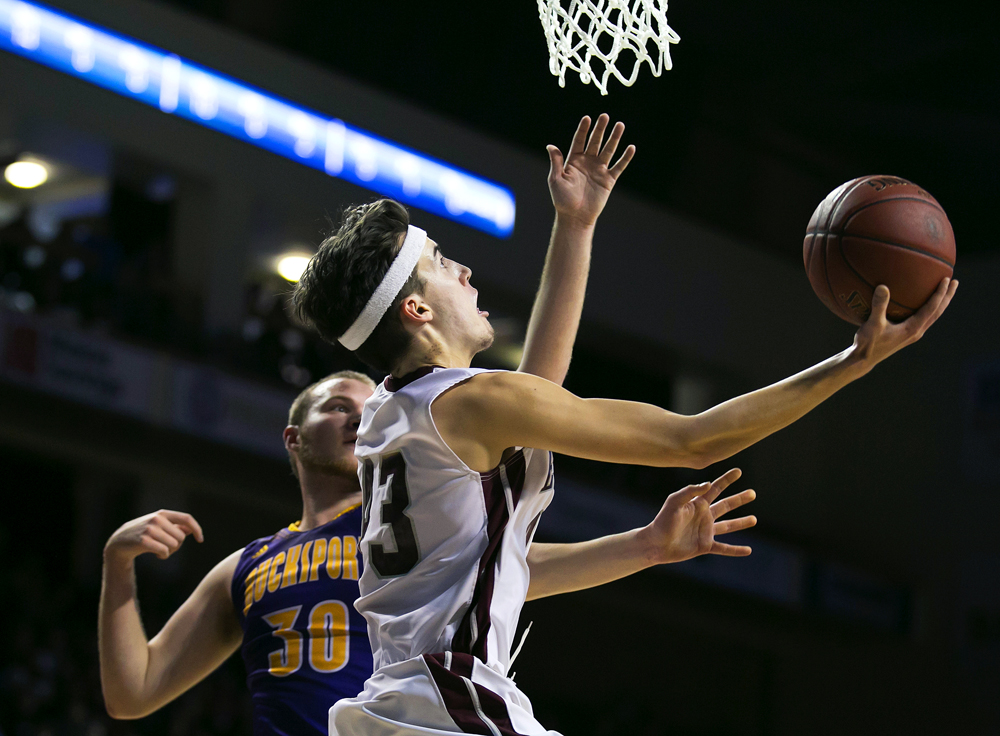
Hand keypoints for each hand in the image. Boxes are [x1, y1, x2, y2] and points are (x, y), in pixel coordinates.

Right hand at [104, 510, 203, 563]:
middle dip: (177, 546)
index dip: (197, 529)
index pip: (186, 518)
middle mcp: (157, 519)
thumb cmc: (144, 534)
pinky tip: (156, 555)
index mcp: (163, 513)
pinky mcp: (144, 540)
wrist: (119, 542)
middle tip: (167, 548)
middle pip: (181, 537)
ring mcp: (150, 529)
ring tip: (160, 550)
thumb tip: (191, 530)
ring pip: (174, 545)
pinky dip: (163, 556)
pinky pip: (164, 552)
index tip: (200, 540)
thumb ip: (175, 527)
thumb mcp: (159, 527)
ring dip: (169, 552)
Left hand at [547, 113, 635, 228]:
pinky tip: (631, 147)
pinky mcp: (608, 180)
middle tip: (605, 116)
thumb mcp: (556, 179)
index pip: (579, 141)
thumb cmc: (562, 200)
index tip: (587, 118)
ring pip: (608, 150)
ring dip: (614, 138)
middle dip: (600, 129)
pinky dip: (625, 158)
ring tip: (620, 125)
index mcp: (574, 161)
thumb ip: (556, 162)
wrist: (575, 217)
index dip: (583, 130)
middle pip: (595, 142)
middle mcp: (587, 163)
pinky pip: (618, 166)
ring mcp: (599, 170)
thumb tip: (550, 146)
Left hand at [639, 468, 756, 564]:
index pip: (715, 488)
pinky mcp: (705, 546)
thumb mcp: (674, 502)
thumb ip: (689, 491)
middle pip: (726, 505)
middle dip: (739, 499)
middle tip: (753, 493)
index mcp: (697, 504)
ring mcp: (705, 531)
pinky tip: (748, 550)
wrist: (656, 543)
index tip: (738, 471)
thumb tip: (708, 483)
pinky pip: (724, 548)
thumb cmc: (662, 521)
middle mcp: (704, 516)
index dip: (726, 479)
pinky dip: (736, 550)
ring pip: (728, 526)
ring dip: (741, 523)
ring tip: (754, 519)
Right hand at [853, 277, 958, 368]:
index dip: (940, 293)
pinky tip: (922, 302)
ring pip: (933, 316)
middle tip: (955, 282)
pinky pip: (924, 318)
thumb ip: (879, 305)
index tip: (947, 279)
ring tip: (945, 291)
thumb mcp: (873, 324)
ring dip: (941, 303)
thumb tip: (883, 286)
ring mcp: (913, 334)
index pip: (932, 308)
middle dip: (947, 297)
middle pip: (938, 312)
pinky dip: (929, 308)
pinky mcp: (907, 334)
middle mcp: (917, 331)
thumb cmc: (868, 343)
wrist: (864, 360)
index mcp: (913, 328)